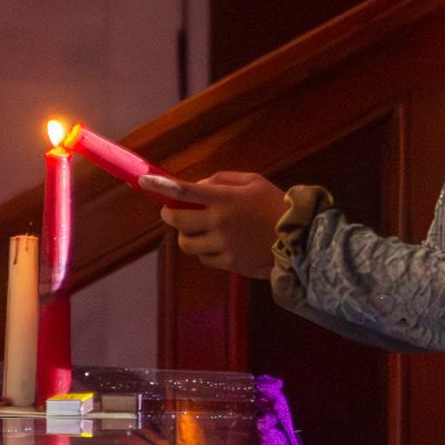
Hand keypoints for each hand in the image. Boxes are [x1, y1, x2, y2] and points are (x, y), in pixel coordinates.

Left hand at [140, 171, 285, 279]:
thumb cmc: (276, 204)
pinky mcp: (229, 264)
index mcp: (224, 199)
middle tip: (174, 211)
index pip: (183, 191)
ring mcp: (222, 245)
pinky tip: (218, 243)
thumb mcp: (253, 181)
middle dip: (170, 215)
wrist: (300, 239)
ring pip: (187, 243)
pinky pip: (204, 258)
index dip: (161, 186)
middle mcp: (218, 223)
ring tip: (199, 229)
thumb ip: (222, 180)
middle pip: (177, 221)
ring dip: (187, 234)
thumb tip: (196, 187)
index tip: (145, 182)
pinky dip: (204, 250)